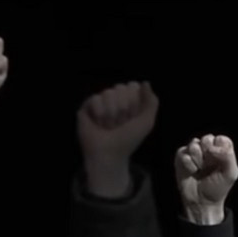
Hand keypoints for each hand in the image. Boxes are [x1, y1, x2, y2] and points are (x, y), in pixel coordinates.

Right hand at [77, 82, 158, 197]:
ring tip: (108, 126)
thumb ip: (151, 101)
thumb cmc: (128, 140)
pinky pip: (95, 98)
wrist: (110, 154)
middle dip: (123, 108)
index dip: (134, 102)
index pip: (132, 86)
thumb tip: (145, 83)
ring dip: (111, 113)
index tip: (132, 118)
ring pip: (108, 92)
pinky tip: (98, 123)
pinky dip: (99, 113)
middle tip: (119, 124)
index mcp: (129, 101)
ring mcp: (100, 103)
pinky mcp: (86, 108)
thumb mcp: (146, 122)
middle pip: (120, 88)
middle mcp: (114, 100)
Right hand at [175, 135, 237, 224]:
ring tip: (200, 170)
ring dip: (197, 159)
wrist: (201, 202)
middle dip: (207, 153)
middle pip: (206, 138)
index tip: (218, 160)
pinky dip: (188, 164)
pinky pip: (182, 153)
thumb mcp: (231, 174)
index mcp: (222, 151)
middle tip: (208, 166)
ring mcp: (194, 153)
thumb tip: (212, 147)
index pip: (221, 139)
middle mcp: (207, 149)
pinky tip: (192, 172)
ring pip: (193, 144)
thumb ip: (228, 156)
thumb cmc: (218, 188)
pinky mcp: (181, 158)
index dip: (218, 148)